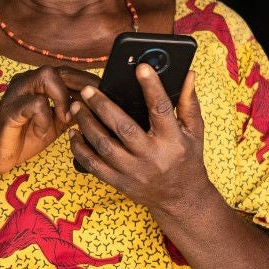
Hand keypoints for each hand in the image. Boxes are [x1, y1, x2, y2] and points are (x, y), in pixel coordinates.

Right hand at [0, 66, 99, 179]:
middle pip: (61, 69)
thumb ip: (73, 111)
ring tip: (65, 119)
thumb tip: (99, 108)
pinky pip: (35, 104)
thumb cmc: (23, 137)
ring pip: (47, 75)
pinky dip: (45, 118)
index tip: (107, 94)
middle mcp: (27, 81)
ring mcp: (17, 92)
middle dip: (82, 86)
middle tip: (93, 106)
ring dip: (63, 98)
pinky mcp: (10, 109)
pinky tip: (43, 131)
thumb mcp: (55, 123)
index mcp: (38, 84)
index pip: (69, 73)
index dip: (89, 82)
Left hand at [69, 65, 211, 213]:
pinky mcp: (119, 183)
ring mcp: (134, 172)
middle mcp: (152, 157)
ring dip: (87, 124)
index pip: (161, 110)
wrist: (181, 200)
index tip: (141, 67)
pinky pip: (94, 165)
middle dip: (103, 106)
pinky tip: (74, 133)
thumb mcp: (195, 132)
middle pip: (123, 128)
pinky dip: (80, 149)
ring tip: (77, 106)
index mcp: (173, 141)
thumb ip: (188, 102)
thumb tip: (188, 73)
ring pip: (104, 146)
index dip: (152, 87)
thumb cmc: (187, 159)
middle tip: (88, 89)